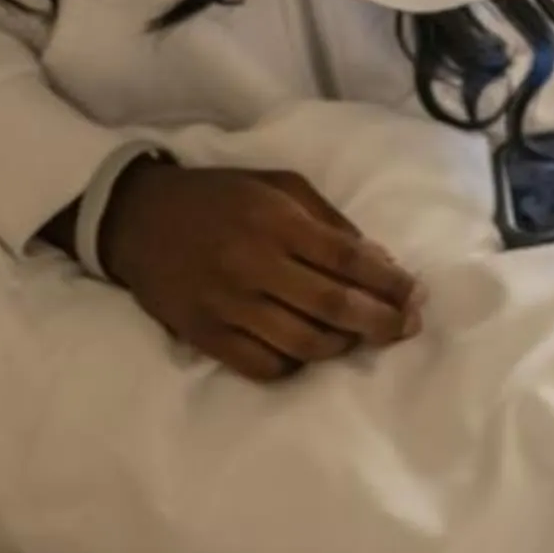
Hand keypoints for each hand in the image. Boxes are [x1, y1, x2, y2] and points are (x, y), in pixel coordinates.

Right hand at [99, 161, 424, 382]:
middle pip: (333, 306)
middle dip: (381, 321)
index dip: (389, 282)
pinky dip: (294, 366)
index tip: (415, 295)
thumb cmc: (219, 197)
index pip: (347, 259)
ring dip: (341, 346)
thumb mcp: (277, 186)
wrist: (138, 218)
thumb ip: (328, 220)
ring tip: (355, 339)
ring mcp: (227, 304)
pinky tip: (305, 353)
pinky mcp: (205, 334)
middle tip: (406, 328)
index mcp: (275, 220)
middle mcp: (253, 263)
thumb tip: (380, 261)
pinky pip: (263, 366)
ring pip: (303, 343)